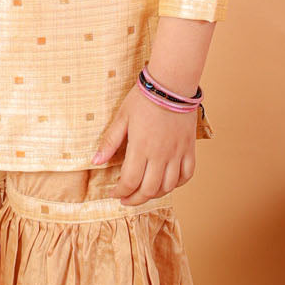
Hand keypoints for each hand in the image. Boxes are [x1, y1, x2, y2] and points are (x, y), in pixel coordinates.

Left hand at [90, 82, 196, 205]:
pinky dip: (177, 184)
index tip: (114, 193)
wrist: (171, 84)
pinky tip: (167, 183)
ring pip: (168, 186)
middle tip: (126, 199)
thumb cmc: (144, 98)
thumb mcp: (121, 118)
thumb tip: (95, 162)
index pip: (130, 181)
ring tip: (144, 192)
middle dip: (135, 199)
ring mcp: (177, 153)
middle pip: (149, 190)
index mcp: (141, 148)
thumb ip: (110, 142)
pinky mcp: (189, 148)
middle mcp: (161, 155)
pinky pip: (187, 174)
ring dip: (154, 194)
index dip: (120, 192)